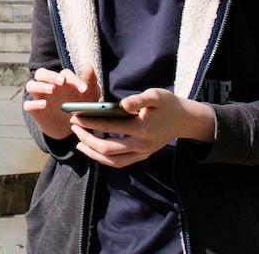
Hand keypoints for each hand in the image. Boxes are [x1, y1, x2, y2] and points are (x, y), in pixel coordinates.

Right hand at [23, 65, 99, 140]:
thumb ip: (89, 81)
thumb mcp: (89, 95)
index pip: (64, 74)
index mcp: (61, 80)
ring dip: (40, 86)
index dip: (75, 80)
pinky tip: (44, 105)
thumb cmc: (81, 106)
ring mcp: (39, 97)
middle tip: (62, 81)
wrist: (72, 128)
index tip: (85, 90)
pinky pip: (28, 105)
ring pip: (31, 85)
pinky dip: (34, 103)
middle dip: (51, 75)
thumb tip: (89, 67)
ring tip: (52, 89)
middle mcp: (47, 85)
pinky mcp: (35, 111)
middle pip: (41, 73)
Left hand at [69, 88, 214, 167]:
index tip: (75, 115)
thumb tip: (121, 104)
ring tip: (78, 142)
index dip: (90, 121)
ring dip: (92, 153)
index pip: (109, 126)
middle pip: (107, 148)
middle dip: (86, 138)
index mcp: (142, 128)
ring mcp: (142, 153)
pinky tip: (93, 150)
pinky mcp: (142, 156)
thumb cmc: (168, 104)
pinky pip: (120, 163)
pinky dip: (104, 159)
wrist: (185, 120)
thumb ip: (139, 99)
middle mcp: (141, 145)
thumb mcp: (156, 95)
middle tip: (73, 126)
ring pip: (112, 161)